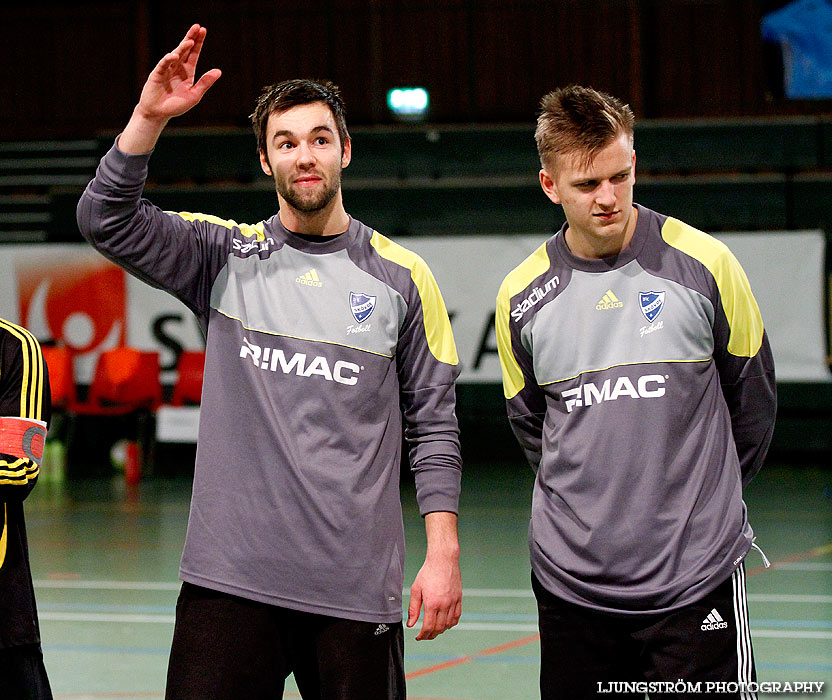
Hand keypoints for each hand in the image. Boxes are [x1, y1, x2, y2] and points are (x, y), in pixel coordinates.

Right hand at [119, 24, 220, 153]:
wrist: (158, 113)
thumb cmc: (176, 105)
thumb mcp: (194, 95)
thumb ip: (205, 83)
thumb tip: (219, 71)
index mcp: (187, 72)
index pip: (194, 54)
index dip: (198, 43)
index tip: (203, 30)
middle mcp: (177, 68)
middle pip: (185, 50)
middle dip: (191, 38)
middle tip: (198, 27)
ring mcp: (166, 69)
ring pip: (176, 55)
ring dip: (182, 48)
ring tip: (190, 41)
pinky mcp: (157, 74)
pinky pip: (163, 64)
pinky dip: (169, 59)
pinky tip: (175, 56)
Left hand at [406, 512, 461, 639]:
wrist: (443, 560)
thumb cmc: (428, 572)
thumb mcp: (416, 589)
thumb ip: (413, 608)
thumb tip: (411, 624)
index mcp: (432, 603)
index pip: (428, 627)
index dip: (423, 635)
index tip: (418, 637)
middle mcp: (444, 605)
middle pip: (439, 628)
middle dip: (431, 635)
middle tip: (425, 635)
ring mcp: (453, 602)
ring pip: (449, 624)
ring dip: (441, 630)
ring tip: (434, 631)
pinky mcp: (459, 598)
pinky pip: (457, 616)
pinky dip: (451, 623)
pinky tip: (446, 623)